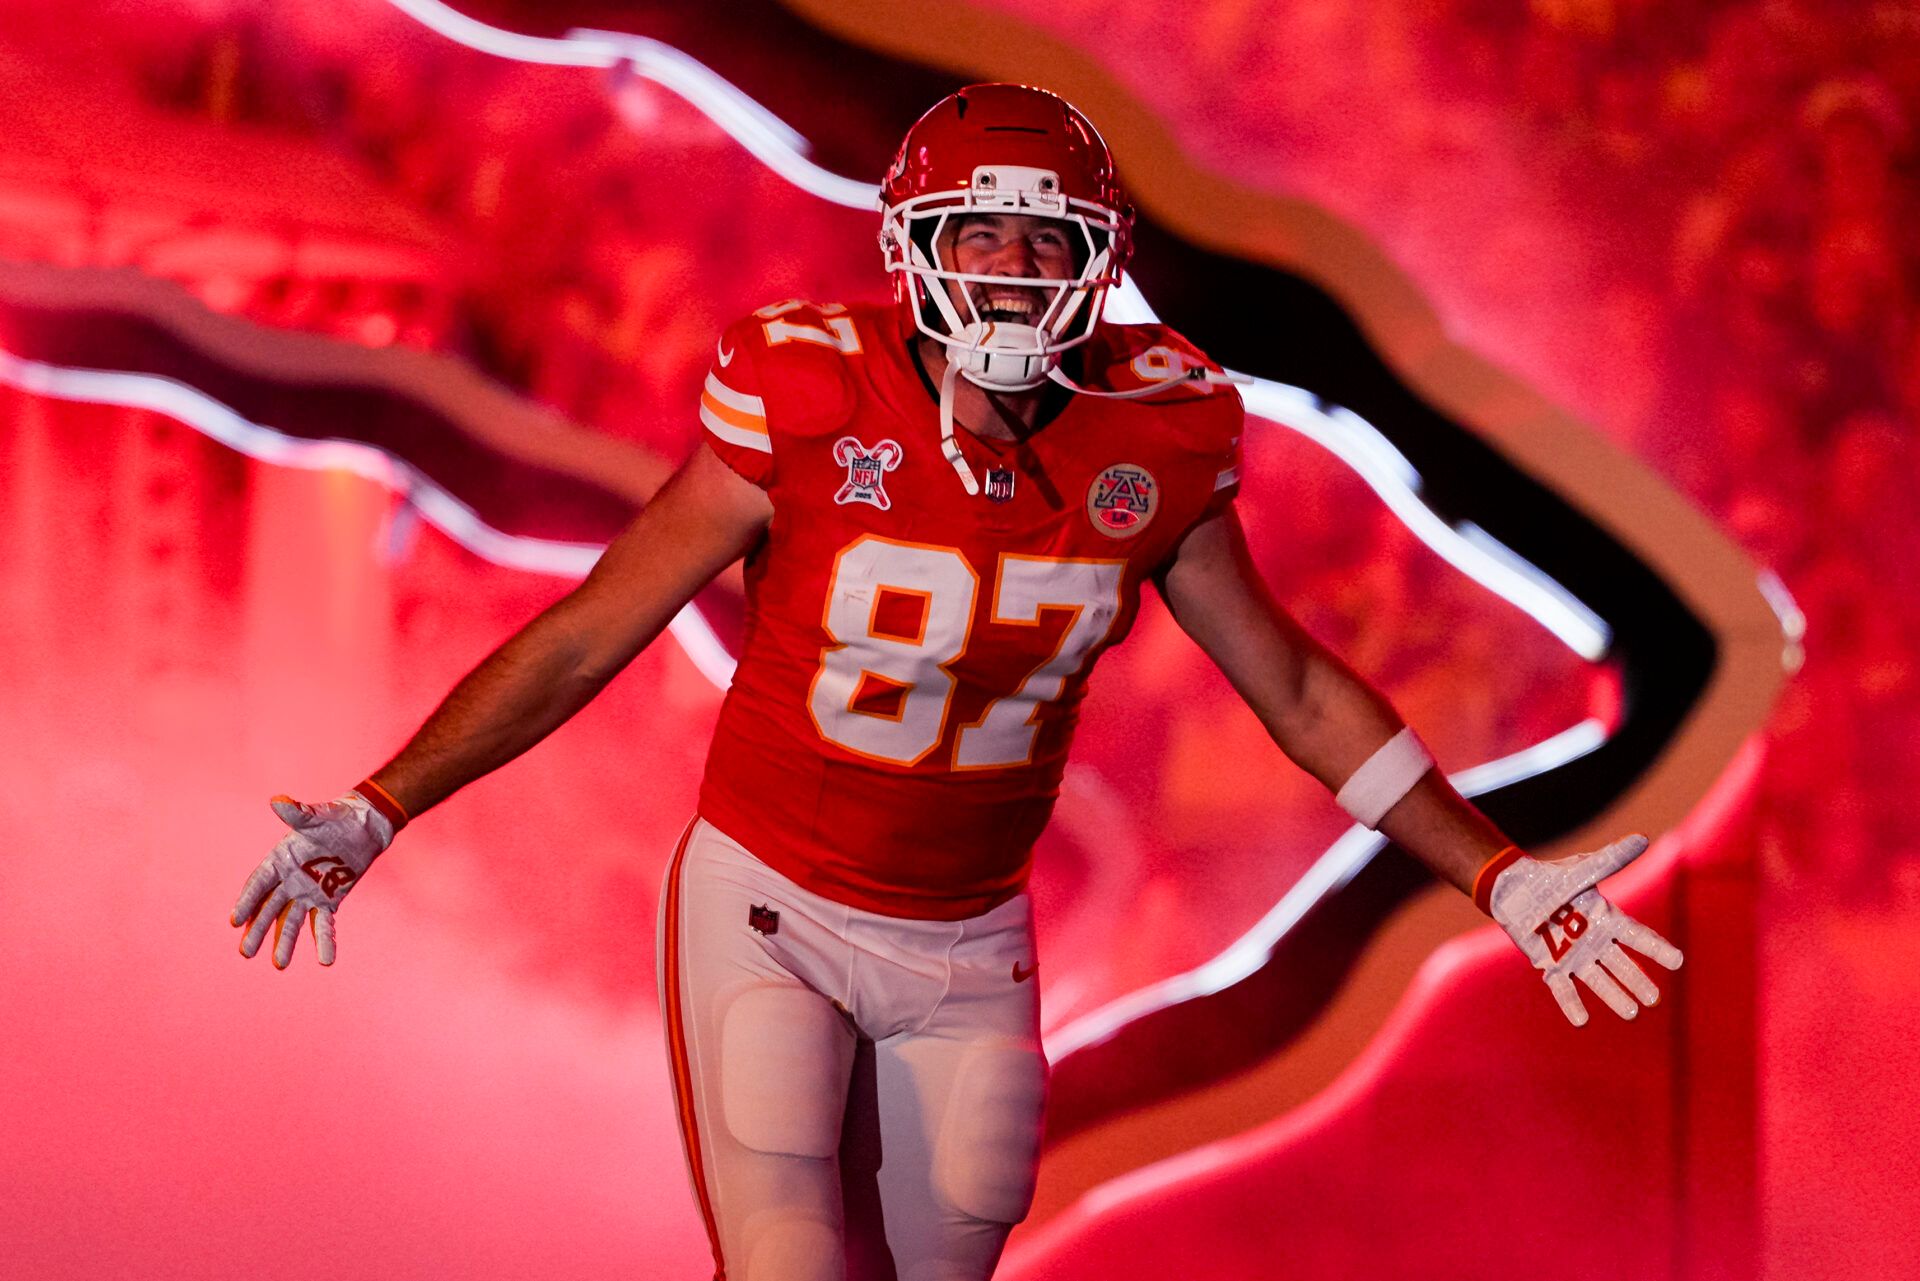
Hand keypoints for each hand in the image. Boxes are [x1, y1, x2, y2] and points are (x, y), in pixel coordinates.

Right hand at [230, 791, 393, 967]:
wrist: (363, 826)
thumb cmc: (336, 817)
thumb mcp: (318, 816)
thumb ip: (298, 813)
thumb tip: (278, 800)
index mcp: (280, 860)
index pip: (259, 884)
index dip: (247, 901)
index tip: (235, 921)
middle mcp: (290, 880)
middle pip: (270, 909)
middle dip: (257, 930)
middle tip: (245, 952)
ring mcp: (308, 893)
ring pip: (292, 921)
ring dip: (284, 942)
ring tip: (279, 965)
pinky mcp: (329, 901)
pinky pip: (324, 924)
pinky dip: (324, 941)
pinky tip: (325, 960)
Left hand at [1483, 836, 1683, 1025]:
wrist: (1515, 890)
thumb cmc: (1552, 877)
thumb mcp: (1583, 869)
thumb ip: (1610, 860)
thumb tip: (1642, 840)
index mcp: (1606, 918)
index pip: (1637, 936)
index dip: (1656, 948)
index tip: (1677, 961)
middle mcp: (1594, 941)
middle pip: (1620, 965)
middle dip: (1637, 981)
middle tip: (1655, 999)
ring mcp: (1573, 955)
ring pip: (1597, 980)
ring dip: (1613, 996)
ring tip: (1631, 1014)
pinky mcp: (1550, 965)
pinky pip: (1563, 988)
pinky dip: (1571, 1003)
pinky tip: (1581, 1021)